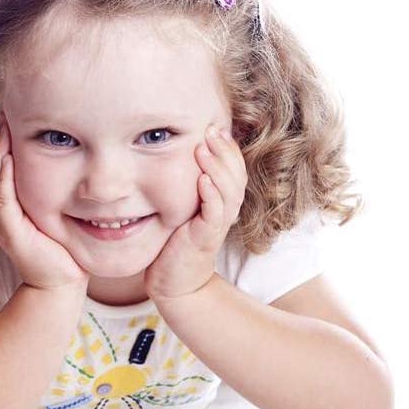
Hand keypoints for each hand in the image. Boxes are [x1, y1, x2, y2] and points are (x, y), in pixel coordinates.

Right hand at [0, 117, 87, 291]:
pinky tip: (9, 159)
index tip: (14, 113)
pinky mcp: (11, 233)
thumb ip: (63, 189)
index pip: (6, 166)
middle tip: (5, 110)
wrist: (62, 283)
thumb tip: (81, 160)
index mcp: (14, 203)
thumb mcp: (61, 211)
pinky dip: (4, 179)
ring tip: (4, 127)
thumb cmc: (65, 247)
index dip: (7, 140)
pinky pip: (2, 201)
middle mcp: (5, 210)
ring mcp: (5, 221)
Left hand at [145, 125, 246, 301]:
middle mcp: (225, 210)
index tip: (214, 127)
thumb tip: (172, 152)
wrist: (174, 281)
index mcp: (221, 201)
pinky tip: (202, 180)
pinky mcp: (206, 237)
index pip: (233, 168)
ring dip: (217, 168)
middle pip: (236, 174)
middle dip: (224, 150)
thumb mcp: (181, 207)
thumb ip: (184, 182)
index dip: (227, 147)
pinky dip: (211, 196)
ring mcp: (217, 224)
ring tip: (203, 149)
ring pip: (228, 191)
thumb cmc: (174, 243)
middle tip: (211, 130)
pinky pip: (215, 213)